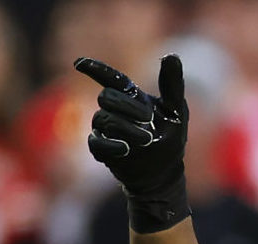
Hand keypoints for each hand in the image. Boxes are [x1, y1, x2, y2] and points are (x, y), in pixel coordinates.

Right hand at [76, 55, 190, 231]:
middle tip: (149, 120)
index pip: (110, 78)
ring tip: (146, 139)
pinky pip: (95, 142)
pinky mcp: (101, 148)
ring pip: (102, 119)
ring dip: (125, 128)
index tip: (79, 64)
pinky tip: (126, 149)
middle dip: (127, 107)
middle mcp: (114, 109)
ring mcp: (105, 129)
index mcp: (131, 96)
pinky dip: (110, 145)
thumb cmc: (170, 137)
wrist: (163, 173)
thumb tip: (171, 55)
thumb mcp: (177, 111)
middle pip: (106, 97)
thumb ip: (173, 85)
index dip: (95, 69)